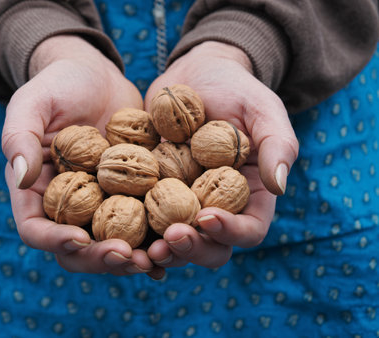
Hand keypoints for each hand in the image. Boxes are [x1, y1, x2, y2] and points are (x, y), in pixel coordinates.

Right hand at [2, 35, 155, 274]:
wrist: (96, 77)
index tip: (81, 239)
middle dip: (102, 257)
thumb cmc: (59, 86)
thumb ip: (20, 136)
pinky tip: (176, 241)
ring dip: (134, 257)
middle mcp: (68, 204)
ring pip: (112, 242)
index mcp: (37, 190)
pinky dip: (156, 237)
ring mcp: (100, 202)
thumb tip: (20, 174)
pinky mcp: (130, 193)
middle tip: (130, 258)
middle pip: (78, 247)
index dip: (55, 240)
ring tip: (158, 257)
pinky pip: (141, 222)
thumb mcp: (33, 103)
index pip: (36, 228)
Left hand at [144, 41, 298, 268]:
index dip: (232, 232)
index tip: (207, 217)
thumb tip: (280, 186)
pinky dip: (136, 229)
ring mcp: (185, 202)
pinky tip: (117, 227)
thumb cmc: (236, 91)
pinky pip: (147, 218)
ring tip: (144, 246)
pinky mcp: (156, 192)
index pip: (250, 229)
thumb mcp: (262, 110)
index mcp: (250, 195)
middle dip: (192, 249)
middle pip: (211, 246)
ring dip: (162, 249)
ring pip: (176, 241)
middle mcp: (217, 206)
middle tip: (170, 239)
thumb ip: (278, 144)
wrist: (196, 76)